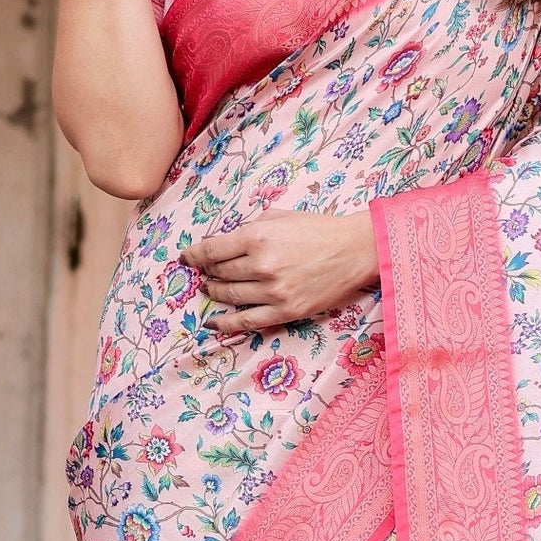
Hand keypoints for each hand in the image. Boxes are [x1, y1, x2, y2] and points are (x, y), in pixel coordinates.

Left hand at [188, 212, 379, 335]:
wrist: (354, 252)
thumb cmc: (319, 230)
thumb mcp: (281, 216)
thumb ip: (251, 227)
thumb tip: (225, 242)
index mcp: (258, 236)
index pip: (213, 249)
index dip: (194, 255)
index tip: (186, 258)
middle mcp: (262, 265)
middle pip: (220, 272)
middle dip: (207, 272)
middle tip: (204, 272)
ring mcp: (273, 291)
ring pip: (229, 296)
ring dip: (214, 292)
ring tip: (209, 288)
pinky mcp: (285, 311)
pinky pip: (247, 321)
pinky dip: (226, 323)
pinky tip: (212, 322)